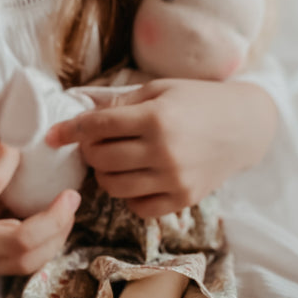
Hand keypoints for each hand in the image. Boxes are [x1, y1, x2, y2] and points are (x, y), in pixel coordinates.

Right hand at [0, 131, 80, 288]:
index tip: (14, 145)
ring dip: (56, 237)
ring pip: (30, 260)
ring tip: (67, 213)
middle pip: (27, 238)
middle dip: (56, 217)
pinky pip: (20, 266)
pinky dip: (41, 250)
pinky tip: (50, 232)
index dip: (8, 159)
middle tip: (72, 194)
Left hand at [46, 78, 276, 217]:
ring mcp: (173, 179)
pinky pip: (137, 207)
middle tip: (94, 143)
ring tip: (113, 161)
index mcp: (156, 118)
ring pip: (114, 186)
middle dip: (89, 151)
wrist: (245, 127)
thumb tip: (80, 109)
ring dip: (104, 175)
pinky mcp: (182, 199)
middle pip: (101, 159)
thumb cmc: (199, 101)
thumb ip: (121, 102)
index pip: (98, 127)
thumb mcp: (161, 90)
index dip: (70, 131)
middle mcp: (163, 151)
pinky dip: (128, 195)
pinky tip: (135, 179)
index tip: (52, 136)